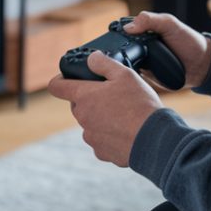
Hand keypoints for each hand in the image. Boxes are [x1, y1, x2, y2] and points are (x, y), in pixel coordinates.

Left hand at [47, 52, 163, 167]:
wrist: (154, 140)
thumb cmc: (139, 105)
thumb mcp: (125, 74)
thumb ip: (104, 63)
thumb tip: (92, 58)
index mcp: (84, 97)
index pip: (56, 86)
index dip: (60, 80)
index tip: (68, 78)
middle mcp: (82, 118)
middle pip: (78, 105)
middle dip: (90, 99)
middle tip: (112, 95)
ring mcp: (91, 137)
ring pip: (90, 123)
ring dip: (101, 118)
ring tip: (124, 115)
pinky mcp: (101, 152)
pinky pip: (101, 140)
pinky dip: (110, 135)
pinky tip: (127, 131)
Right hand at [123, 11, 210, 89]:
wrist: (202, 65)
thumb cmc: (189, 41)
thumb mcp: (170, 24)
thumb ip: (150, 20)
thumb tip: (128, 27)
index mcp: (144, 31)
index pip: (123, 32)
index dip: (116, 36)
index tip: (113, 41)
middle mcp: (140, 46)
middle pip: (120, 49)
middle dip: (117, 53)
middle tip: (118, 57)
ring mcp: (143, 62)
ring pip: (125, 64)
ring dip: (123, 65)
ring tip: (123, 68)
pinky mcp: (147, 76)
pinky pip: (134, 76)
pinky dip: (132, 76)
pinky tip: (131, 76)